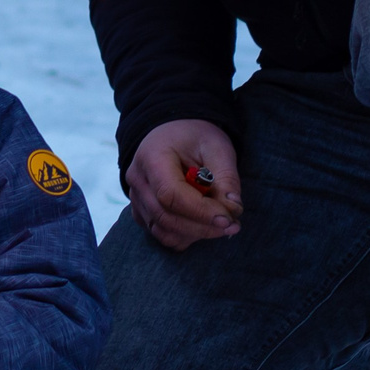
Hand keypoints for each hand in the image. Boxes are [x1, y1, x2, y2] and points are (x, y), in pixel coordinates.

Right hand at [125, 119, 241, 250]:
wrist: (172, 132)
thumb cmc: (194, 136)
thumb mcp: (216, 147)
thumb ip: (226, 177)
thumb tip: (233, 209)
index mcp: (152, 157)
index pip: (171, 194)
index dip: (200, 212)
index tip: (228, 218)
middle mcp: (137, 180)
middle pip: (166, 217)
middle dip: (203, 227)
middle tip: (233, 225)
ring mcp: (135, 198)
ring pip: (163, 231)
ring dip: (195, 235)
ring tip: (220, 225)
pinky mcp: (141, 211)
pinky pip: (161, 234)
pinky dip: (184, 237)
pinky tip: (203, 225)